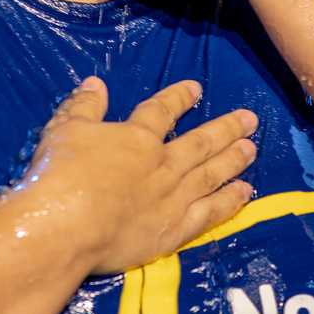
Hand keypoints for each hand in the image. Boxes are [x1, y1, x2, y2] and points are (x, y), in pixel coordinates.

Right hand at [27, 75, 256, 276]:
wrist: (66, 225)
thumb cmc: (61, 174)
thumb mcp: (65, 130)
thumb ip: (84, 106)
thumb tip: (96, 83)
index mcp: (137, 137)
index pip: (162, 111)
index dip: (180, 98)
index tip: (196, 88)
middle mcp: (162, 164)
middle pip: (200, 142)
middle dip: (226, 128)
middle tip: (250, 119)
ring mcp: (172, 197)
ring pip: (211, 174)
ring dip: (233, 160)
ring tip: (252, 148)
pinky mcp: (174, 230)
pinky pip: (210, 213)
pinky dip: (229, 202)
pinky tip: (245, 193)